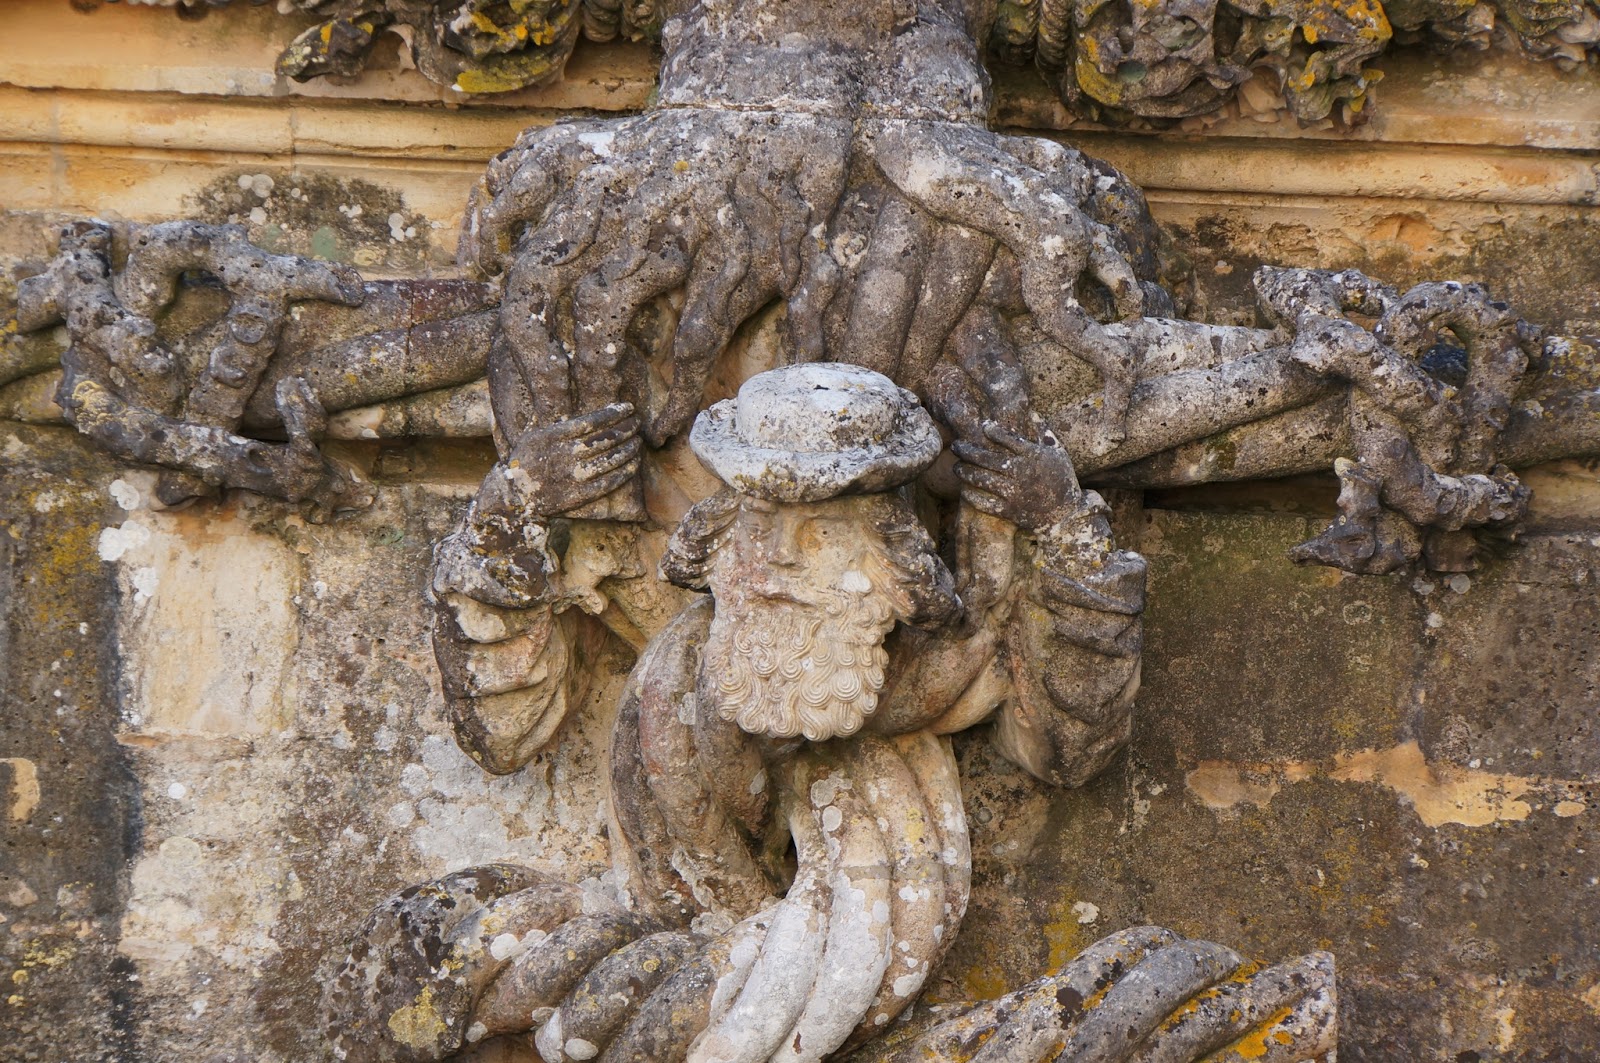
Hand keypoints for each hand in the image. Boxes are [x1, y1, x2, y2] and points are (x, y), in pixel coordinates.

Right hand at [504, 402, 642, 518]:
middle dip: (626, 429)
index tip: (629, 408)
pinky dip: (624, 472)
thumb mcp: (531, 435)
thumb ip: (552, 420)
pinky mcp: (579, 496)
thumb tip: (565, 400)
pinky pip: (608, 482)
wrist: (513, 497)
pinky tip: (634, 463)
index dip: (614, 413)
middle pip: (605, 439)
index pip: (592, 421)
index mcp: (554, 436)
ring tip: (638, 441)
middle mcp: (565, 455)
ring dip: (628, 449)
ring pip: (610, 460)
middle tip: (638, 423)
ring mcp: (573, 476)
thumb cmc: (523, 462)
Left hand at [951, 421, 1083, 533]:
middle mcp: (1021, 473)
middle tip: (956, 446)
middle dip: (967, 451)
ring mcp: (1014, 492)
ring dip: (965, 472)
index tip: (983, 427)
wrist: (1067, 514)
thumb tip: (1033, 412)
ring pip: (982, 480)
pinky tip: (965, 491)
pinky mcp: (1010, 510)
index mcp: (1033, 456)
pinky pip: (985, 503)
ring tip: (956, 467)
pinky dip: (973, 497)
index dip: (992, 431)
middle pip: (987, 459)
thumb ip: (1045, 433)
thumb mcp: (1059, 453)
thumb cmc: (1062, 479)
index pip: (1007, 438)